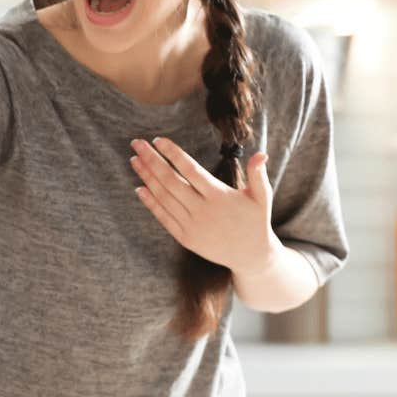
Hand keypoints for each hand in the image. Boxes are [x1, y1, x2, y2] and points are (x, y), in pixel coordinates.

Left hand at [128, 137, 279, 274]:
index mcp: (219, 196)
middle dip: (151, 160)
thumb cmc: (255, 220)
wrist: (250, 256)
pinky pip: (164, 217)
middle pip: (171, 181)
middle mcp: (202, 210)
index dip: (173, 154)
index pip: (190, 169)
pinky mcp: (185, 238)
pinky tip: (139, 187)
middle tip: (136, 143)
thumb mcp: (262, 197)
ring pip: (164, 198)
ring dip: (146, 177)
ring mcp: (192, 225)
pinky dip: (150, 203)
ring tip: (134, 159)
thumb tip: (261, 153)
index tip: (158, 140)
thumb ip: (258, 174)